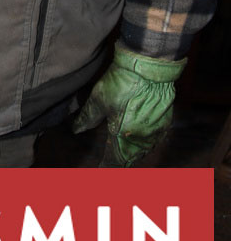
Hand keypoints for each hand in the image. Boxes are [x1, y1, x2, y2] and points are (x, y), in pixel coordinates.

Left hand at [71, 44, 185, 165]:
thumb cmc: (122, 82)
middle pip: (129, 159)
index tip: (99, 172)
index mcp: (123, 136)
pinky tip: (138, 141)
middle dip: (119, 163)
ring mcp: (155, 132)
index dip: (105, 168)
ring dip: (132, 156)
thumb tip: (76, 130)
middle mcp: (141, 140)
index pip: (113, 161)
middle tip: (109, 165)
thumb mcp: (99, 98)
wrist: (149, 68)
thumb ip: (88, 117)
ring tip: (122, 156)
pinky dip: (144, 145)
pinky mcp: (164, 123)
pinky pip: (153, 141)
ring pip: (142, 152)